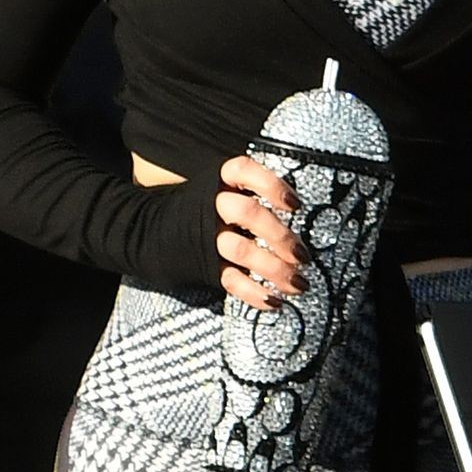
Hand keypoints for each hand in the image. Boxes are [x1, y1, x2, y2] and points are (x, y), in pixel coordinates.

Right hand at [213, 155, 311, 311]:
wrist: (163, 229)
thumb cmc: (216, 207)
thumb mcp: (232, 189)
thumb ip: (262, 195)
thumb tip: (309, 216)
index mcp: (223, 180)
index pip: (244, 171)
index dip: (271, 185)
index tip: (295, 205)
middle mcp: (215, 205)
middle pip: (246, 213)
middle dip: (279, 235)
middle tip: (303, 254)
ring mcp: (209, 236)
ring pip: (240, 250)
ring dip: (273, 268)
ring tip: (298, 283)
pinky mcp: (207, 265)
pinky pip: (230, 280)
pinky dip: (254, 293)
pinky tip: (275, 300)